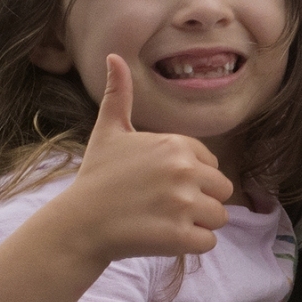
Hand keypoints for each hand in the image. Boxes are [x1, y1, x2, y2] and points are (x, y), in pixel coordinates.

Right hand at [60, 54, 233, 264]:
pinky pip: (209, 243)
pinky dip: (190, 245)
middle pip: (222, 191)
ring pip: (219, 218)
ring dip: (196, 224)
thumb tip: (113, 56)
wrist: (79, 223)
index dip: (191, 178)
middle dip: (200, 201)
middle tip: (163, 206)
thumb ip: (118, 95)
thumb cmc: (97, 177)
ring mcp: (184, 204)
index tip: (160, 184)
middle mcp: (184, 171)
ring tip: (163, 220)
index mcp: (176, 145)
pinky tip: (163, 237)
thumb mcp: (109, 131)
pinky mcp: (181, 236)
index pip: (212, 165)